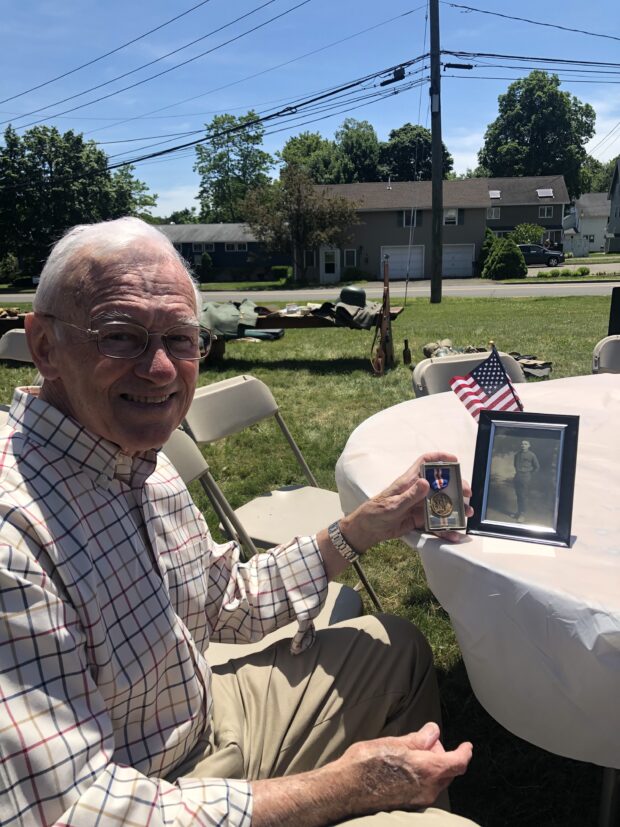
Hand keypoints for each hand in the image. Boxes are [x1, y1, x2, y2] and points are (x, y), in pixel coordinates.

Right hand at [251, 722, 472, 824]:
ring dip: (431, 766)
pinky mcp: (408, 806)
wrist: (345, 790)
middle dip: (442, 755)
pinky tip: (404, 768)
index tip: (467, 745)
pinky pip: (424, 789)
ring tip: (411, 753)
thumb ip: (417, 739)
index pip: (457, 762)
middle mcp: (428, 789)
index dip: (464, 752)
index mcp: (428, 770)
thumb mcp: (393, 743)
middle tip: (426, 741)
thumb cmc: (366, 763)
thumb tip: (433, 732)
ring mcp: (419, 801)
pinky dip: (422, 777)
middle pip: (447, 772)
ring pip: (435, 781)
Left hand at [341, 452, 472, 551]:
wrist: (368, 531)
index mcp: (409, 482)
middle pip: (440, 484)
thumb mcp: (392, 505)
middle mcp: (416, 491)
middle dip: (456, 486)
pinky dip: (445, 529)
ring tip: (467, 513)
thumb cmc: (376, 512)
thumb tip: (426, 482)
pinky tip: (454, 534)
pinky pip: (436, 522)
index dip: (439, 458)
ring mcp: (419, 505)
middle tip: (467, 494)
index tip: (455, 460)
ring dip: (455, 508)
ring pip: (441, 503)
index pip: (425, 463)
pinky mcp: (420, 519)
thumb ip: (409, 496)